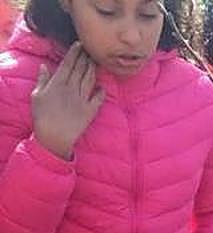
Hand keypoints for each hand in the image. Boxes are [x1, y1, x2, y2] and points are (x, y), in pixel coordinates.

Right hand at [32, 44, 103, 160]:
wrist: (54, 136)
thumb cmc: (42, 116)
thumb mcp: (37, 95)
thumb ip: (42, 80)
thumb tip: (44, 66)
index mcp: (58, 84)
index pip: (68, 64)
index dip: (75, 53)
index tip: (80, 44)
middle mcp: (71, 89)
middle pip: (81, 70)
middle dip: (86, 58)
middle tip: (90, 49)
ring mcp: (82, 100)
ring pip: (90, 80)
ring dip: (93, 70)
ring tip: (96, 62)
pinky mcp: (90, 111)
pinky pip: (98, 99)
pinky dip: (101, 92)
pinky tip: (102, 87)